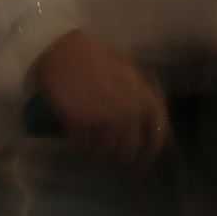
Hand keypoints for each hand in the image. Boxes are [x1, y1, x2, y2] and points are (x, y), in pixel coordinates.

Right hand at [32, 31, 167, 169]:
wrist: (61, 50)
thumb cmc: (94, 58)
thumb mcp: (128, 72)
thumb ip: (140, 96)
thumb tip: (148, 124)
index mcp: (143, 96)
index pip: (156, 135)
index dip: (149, 154)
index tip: (140, 165)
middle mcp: (128, 110)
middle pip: (128, 150)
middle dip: (118, 157)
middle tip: (109, 157)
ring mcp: (104, 117)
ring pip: (105, 151)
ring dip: (98, 153)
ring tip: (92, 145)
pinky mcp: (80, 122)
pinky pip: (82, 147)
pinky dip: (79, 147)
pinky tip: (76, 140)